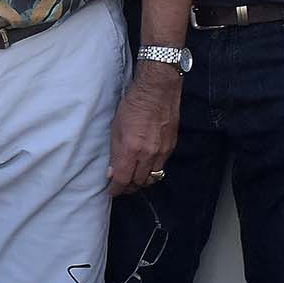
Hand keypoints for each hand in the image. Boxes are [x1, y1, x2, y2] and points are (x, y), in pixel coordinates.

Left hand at [107, 64, 180, 195]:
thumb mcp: (115, 128)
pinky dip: (152, 170)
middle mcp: (148, 154)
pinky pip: (161, 166)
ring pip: (153, 178)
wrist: (157, 91)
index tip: (112, 191)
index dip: (116, 189)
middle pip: (139, 182)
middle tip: (121, 185)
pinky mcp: (171, 147)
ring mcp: (162, 151)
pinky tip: (146, 164)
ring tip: (134, 177)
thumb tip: (112, 173)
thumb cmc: (133, 105)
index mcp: (131, 149)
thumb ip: (114, 153)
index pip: (123, 180)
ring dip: (142, 181)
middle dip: (129, 187)